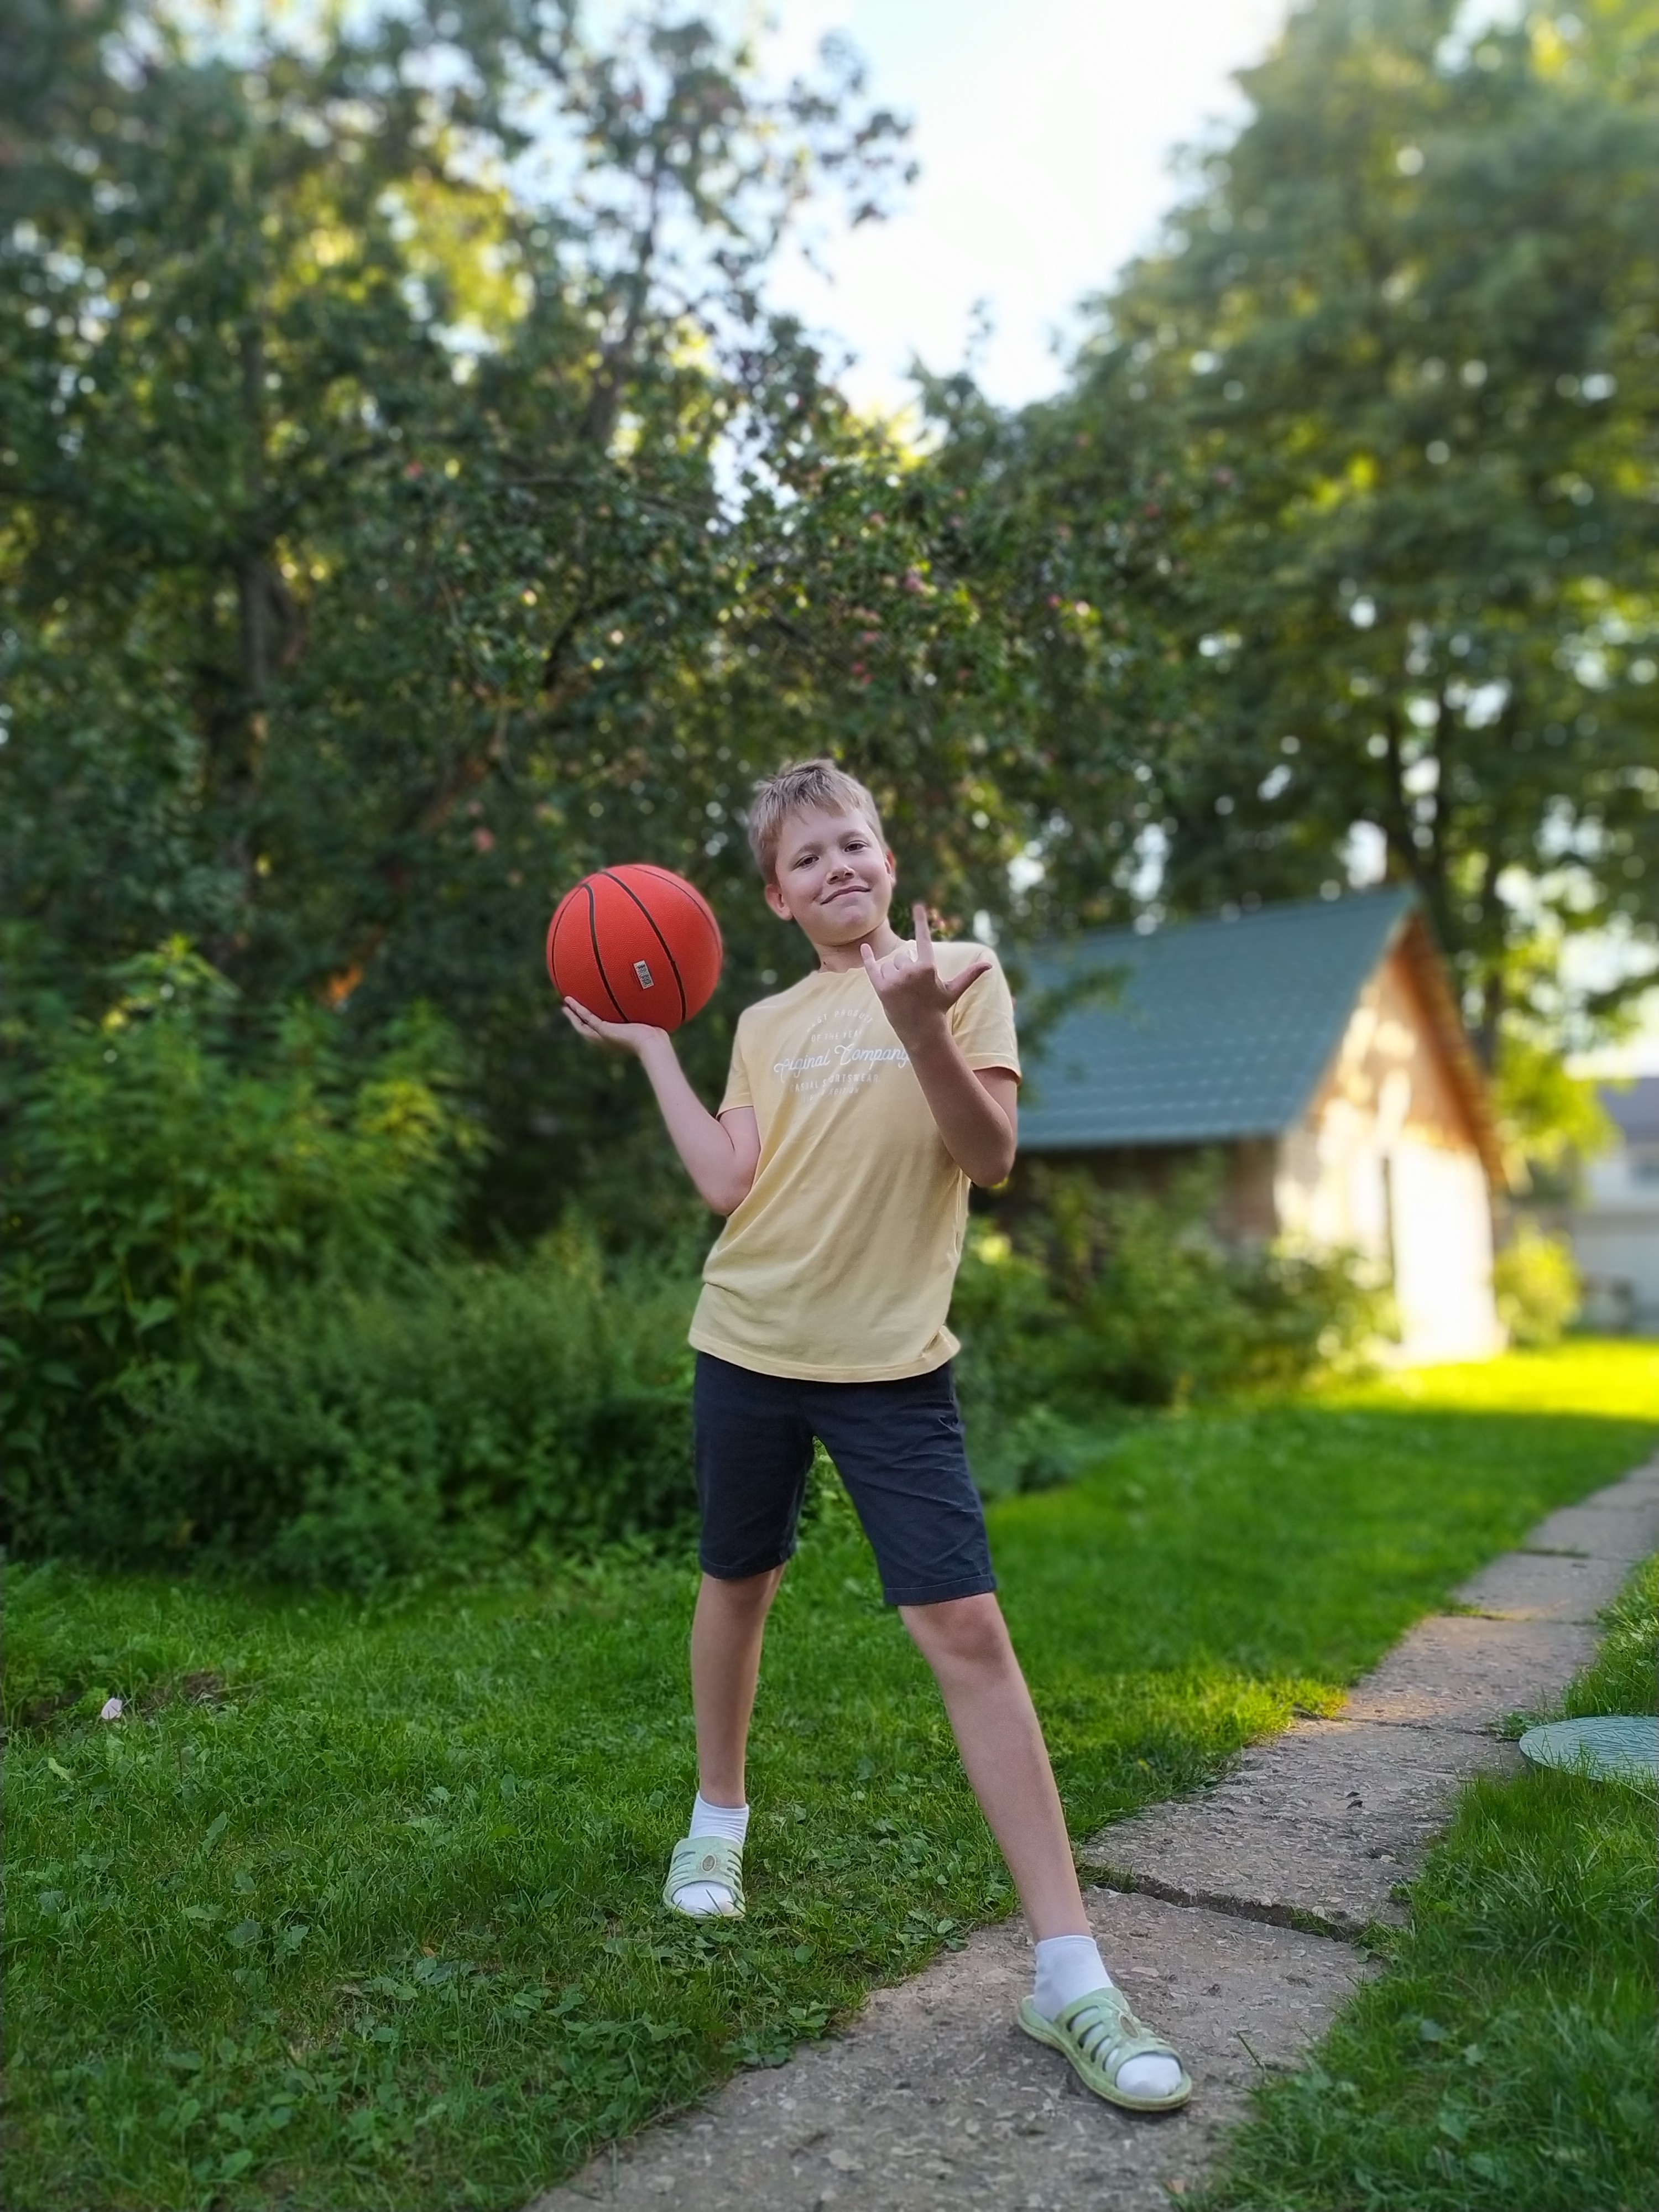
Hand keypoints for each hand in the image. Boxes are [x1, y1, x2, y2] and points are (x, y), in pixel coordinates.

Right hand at [561, 998, 667, 1059]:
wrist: (652, 1044)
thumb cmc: (655, 1037)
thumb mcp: (647, 1022)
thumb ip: (645, 1014)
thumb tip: (652, 1001)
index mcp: (614, 1039)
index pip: (598, 1031)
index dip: (589, 1023)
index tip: (585, 1016)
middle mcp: (606, 1040)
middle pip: (585, 1030)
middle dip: (576, 1020)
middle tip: (568, 1010)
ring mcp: (603, 1036)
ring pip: (582, 1025)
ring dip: (572, 1015)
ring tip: (565, 1005)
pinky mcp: (604, 1031)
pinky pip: (587, 1017)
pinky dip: (577, 1009)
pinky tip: (569, 1000)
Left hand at [859, 903, 990, 1043]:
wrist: (921, 1032)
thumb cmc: (938, 1009)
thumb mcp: (953, 990)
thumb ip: (969, 974)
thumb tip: (989, 964)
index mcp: (928, 967)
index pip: (924, 939)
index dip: (921, 921)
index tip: (918, 905)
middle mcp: (910, 971)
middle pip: (902, 957)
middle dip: (906, 969)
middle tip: (913, 989)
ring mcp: (895, 980)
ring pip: (890, 965)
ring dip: (894, 975)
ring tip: (902, 992)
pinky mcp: (881, 989)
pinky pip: (873, 968)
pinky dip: (868, 958)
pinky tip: (864, 947)